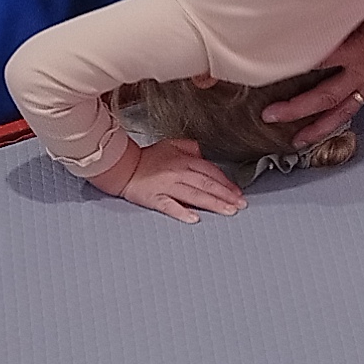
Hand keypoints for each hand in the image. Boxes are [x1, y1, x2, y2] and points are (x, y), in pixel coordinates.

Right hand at [104, 137, 244, 222]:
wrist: (123, 166)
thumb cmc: (147, 158)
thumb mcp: (171, 145)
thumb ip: (190, 147)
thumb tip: (203, 154)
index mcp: (183, 160)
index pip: (210, 171)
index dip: (226, 182)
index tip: (238, 193)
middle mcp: (177, 172)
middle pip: (207, 184)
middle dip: (226, 195)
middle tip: (240, 205)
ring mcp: (166, 186)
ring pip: (194, 195)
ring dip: (213, 204)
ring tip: (228, 211)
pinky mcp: (154, 198)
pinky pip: (169, 206)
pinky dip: (182, 212)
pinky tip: (194, 219)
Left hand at [270, 0, 363, 142]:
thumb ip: (349, 4)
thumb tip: (318, 5)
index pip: (319, 60)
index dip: (291, 63)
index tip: (264, 67)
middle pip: (326, 97)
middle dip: (297, 109)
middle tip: (270, 116)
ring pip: (343, 109)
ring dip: (319, 126)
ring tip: (298, 140)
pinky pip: (357, 102)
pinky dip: (339, 116)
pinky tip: (327, 122)